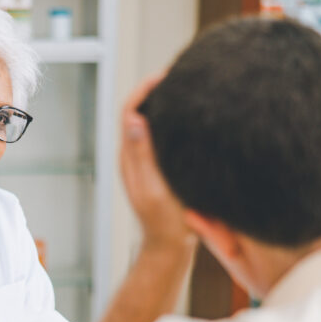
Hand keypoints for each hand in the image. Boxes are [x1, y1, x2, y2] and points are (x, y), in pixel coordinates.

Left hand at [120, 75, 192, 250]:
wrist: (170, 247)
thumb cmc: (166, 222)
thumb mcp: (155, 188)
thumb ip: (144, 155)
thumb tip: (133, 119)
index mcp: (130, 157)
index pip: (130, 111)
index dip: (144, 89)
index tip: (165, 75)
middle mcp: (134, 156)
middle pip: (138, 111)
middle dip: (154, 90)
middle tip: (180, 74)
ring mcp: (145, 162)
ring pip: (149, 122)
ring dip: (163, 103)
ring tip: (186, 88)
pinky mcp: (158, 168)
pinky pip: (160, 136)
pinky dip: (171, 121)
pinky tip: (190, 118)